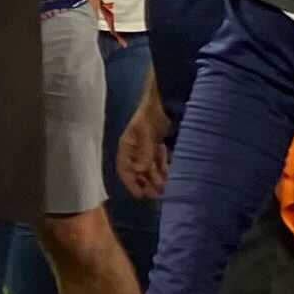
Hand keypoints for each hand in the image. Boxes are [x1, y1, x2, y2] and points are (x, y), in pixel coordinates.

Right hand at [115, 82, 170, 201]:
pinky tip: (169, 174)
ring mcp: (145, 146)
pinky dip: (163, 167)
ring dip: (156, 177)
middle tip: (157, 195)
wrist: (160, 98)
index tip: (140, 195)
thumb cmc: (148, 113)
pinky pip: (158, 159)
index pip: (124, 169)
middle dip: (146, 183)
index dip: (130, 183)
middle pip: (138, 170)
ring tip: (166, 188)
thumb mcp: (144, 132)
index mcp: (126, 146)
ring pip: (149, 166)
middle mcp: (134, 148)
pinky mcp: (156, 142)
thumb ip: (143, 152)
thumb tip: (141, 170)